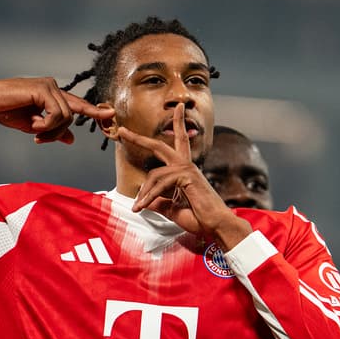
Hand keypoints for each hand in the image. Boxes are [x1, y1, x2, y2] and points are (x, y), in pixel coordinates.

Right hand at [0, 77, 114, 143]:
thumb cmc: (7, 112)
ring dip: (50, 130)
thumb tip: (71, 139)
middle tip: (38, 139)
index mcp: (53, 94)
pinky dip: (47, 125)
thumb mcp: (34, 126)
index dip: (94, 111)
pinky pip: (57, 114)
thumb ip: (54, 131)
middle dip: (57, 132)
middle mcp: (54, 86)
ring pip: (67, 116)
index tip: (110, 115)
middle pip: (72, 115)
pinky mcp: (44, 88)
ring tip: (34, 130)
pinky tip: (33, 125)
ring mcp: (50, 85)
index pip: (78, 104)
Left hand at [118, 104, 252, 249]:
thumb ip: (160, 203)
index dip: (175, 126)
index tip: (173, 112)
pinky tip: (143, 207)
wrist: (217, 226)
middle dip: (140, 138)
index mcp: (184, 170)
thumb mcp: (173, 210)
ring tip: (138, 208)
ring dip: (144, 193)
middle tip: (122, 131)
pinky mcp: (187, 177)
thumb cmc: (200, 218)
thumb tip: (146, 201)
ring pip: (155, 174)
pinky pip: (161, 184)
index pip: (177, 145)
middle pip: (160, 145)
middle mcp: (186, 165)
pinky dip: (150, 197)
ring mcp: (188, 169)